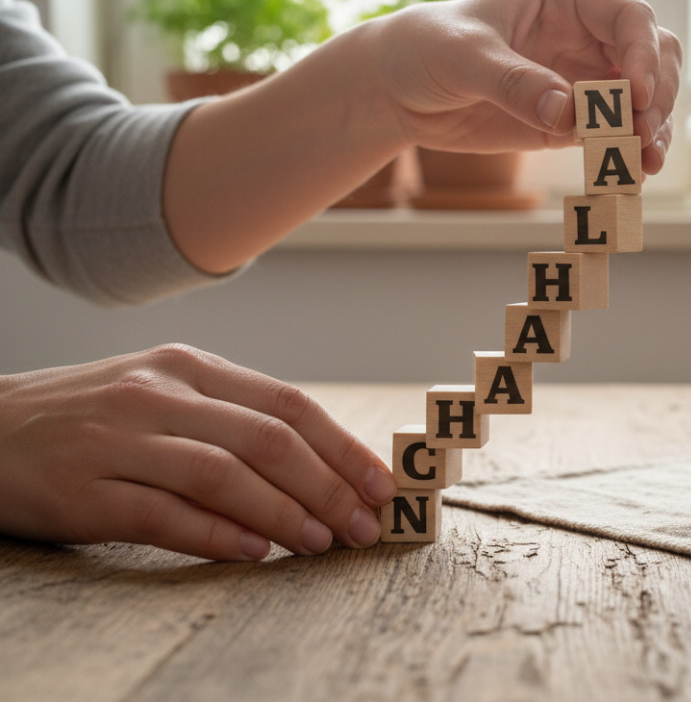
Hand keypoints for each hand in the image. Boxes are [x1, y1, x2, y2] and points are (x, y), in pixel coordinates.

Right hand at [0, 344, 395, 560]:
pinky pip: (163, 515)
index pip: (286, 404)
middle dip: (328, 486)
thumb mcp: (162, 393)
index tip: (380, 484)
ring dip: (283, 514)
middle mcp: (157, 394)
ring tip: (322, 542)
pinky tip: (255, 553)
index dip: (342, 447)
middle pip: (266, 440)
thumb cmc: (90, 416)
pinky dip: (217, 535)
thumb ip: (231, 419)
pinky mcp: (82, 491)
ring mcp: (117, 441)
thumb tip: (316, 465)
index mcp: (188, 366)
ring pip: (222, 475)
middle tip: (363, 524)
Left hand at [368, 0, 681, 172]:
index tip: (636, 95)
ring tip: (645, 164)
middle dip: (658, 96)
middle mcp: (587, 35)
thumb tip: (566, 113)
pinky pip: (616, 136)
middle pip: (654, 57)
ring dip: (653, 131)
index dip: (643, 54)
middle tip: (644, 134)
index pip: (630, 17)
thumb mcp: (464, 57)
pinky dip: (630, 155)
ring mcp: (585, 79)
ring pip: (645, 100)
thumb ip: (514, 81)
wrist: (400, 90)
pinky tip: (631, 176)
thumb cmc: (428, 48)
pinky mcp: (575, 121)